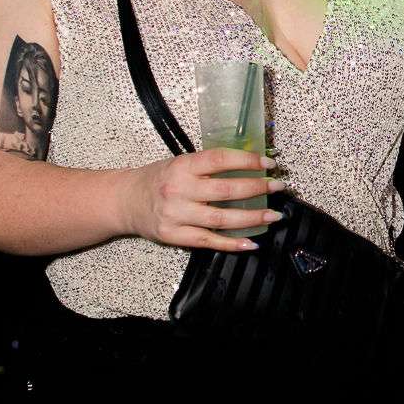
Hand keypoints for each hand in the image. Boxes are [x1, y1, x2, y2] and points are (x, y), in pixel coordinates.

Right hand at [118, 148, 284, 251]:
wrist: (124, 200)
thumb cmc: (159, 178)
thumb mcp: (182, 163)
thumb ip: (210, 166)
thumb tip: (251, 165)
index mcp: (183, 166)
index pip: (220, 159)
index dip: (247, 161)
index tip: (269, 164)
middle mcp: (179, 190)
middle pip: (225, 191)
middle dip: (257, 189)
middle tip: (279, 187)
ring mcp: (176, 215)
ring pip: (221, 219)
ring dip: (251, 218)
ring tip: (273, 215)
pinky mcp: (173, 236)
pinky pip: (208, 241)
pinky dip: (232, 243)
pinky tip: (251, 242)